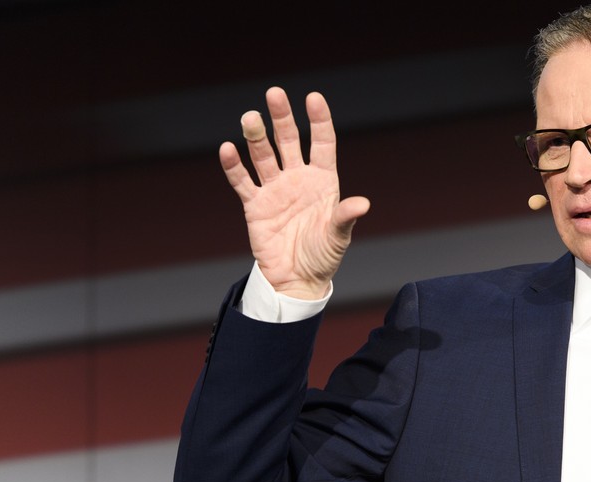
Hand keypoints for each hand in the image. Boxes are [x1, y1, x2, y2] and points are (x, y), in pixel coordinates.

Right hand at [220, 87, 369, 299]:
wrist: (298, 279)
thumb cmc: (324, 256)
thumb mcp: (338, 236)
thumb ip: (345, 217)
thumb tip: (363, 204)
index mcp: (323, 180)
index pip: (321, 142)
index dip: (319, 120)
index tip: (313, 98)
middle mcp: (298, 178)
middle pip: (289, 140)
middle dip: (282, 117)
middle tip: (274, 94)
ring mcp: (275, 189)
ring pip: (263, 155)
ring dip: (255, 136)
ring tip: (250, 117)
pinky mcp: (255, 205)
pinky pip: (243, 181)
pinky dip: (234, 166)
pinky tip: (227, 148)